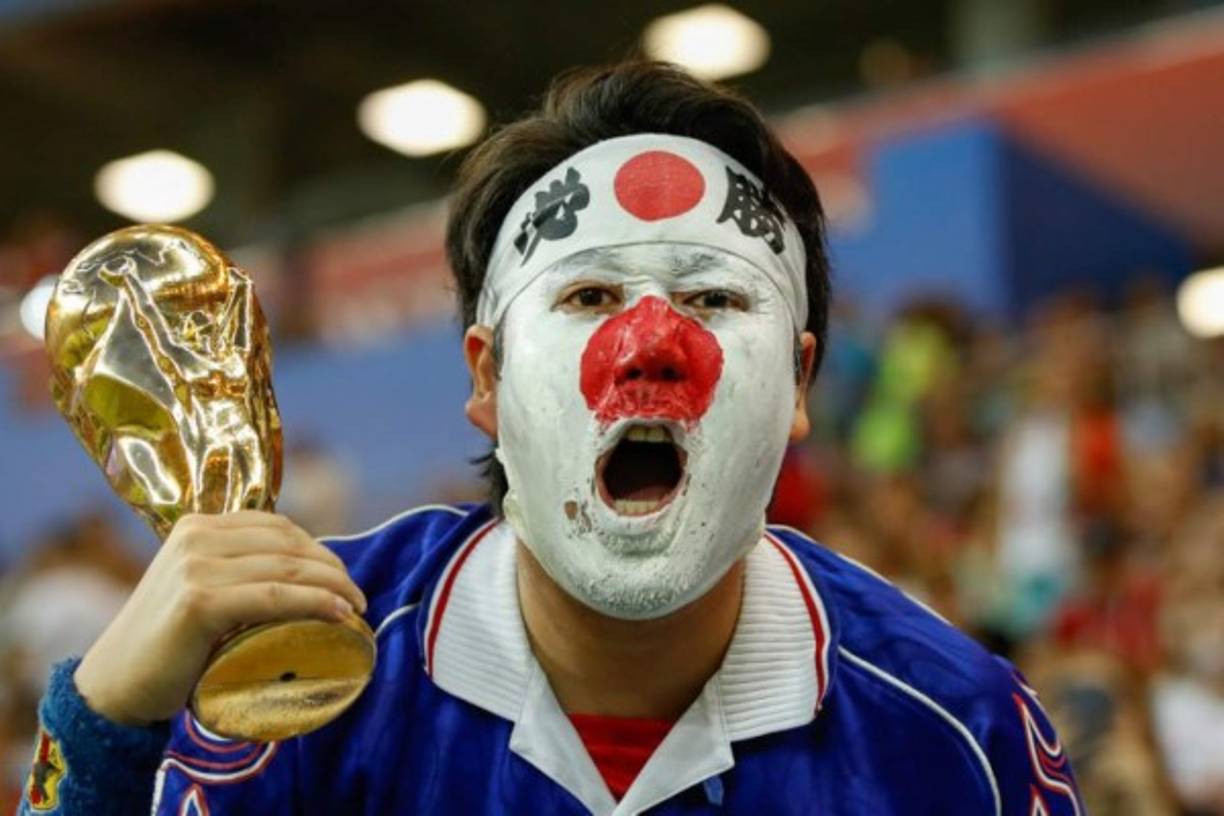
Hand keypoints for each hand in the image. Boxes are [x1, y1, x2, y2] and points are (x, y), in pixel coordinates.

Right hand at [73, 511, 366, 726]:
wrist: (115, 687)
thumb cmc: (168, 645)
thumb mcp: (201, 590)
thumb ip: (238, 571)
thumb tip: (308, 572)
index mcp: (197, 526)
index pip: (278, 527)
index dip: (319, 549)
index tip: (342, 578)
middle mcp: (196, 537)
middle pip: (288, 544)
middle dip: (332, 569)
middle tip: (357, 597)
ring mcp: (196, 566)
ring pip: (287, 569)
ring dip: (333, 586)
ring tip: (356, 608)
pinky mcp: (199, 601)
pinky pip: (274, 597)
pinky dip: (314, 603)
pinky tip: (338, 615)